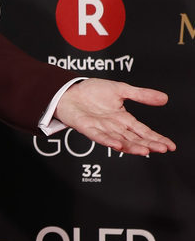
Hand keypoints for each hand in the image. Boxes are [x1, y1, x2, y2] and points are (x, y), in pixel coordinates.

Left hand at [53, 80, 174, 154]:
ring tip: (145, 151)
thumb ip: (141, 95)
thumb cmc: (92, 92)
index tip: (170, 146)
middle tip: (162, 149)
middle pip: (134, 139)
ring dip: (132, 146)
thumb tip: (165, 98)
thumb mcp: (122, 90)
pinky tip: (117, 145)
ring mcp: (101, 128)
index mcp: (123, 119)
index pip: (143, 131)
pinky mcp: (86, 127)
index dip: (157, 138)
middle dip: (149, 144)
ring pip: (119, 140)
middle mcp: (114, 127)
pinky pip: (98, 136)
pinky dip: (108, 141)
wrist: (70, 90)